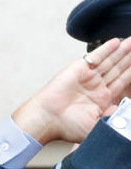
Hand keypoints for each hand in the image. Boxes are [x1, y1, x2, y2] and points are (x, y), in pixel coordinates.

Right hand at [14, 36, 130, 145]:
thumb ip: (112, 118)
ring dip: (122, 51)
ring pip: (110, 61)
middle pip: (118, 69)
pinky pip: (96, 56)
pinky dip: (106, 49)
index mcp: (102, 100)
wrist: (47, 119)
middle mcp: (96, 87)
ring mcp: (88, 77)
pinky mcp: (79, 69)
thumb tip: (125, 111)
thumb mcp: (96, 126)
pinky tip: (117, 42)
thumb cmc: (66, 127)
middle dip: (130, 58)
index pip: (122, 83)